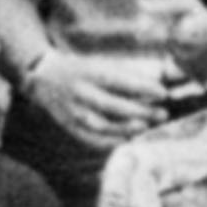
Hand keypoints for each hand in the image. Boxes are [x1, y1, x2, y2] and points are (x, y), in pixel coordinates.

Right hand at [22, 50, 170, 149]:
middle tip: (162, 114)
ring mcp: (73, 111)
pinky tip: (127, 138)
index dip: (143, 88)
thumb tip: (156, 86)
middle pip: (113, 106)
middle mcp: (80, 93)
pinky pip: (91, 139)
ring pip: (102, 125)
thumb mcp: (99, 65)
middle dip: (141, 111)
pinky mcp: (70, 126)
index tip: (163, 93)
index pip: (120, 81)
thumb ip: (124, 76)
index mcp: (89, 72)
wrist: (43, 78)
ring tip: (145, 127)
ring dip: (126, 128)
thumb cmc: (80, 69)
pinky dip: (110, 141)